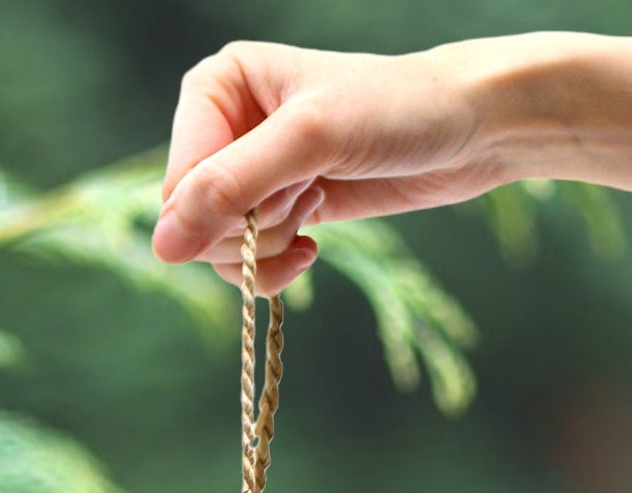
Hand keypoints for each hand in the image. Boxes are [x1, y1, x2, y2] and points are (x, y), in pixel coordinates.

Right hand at [152, 35, 631, 294]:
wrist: (468, 131)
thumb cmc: (396, 112)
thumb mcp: (311, 140)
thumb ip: (233, 187)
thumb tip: (162, 245)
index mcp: (218, 87)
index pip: (179, 180)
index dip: (217, 212)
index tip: (278, 201)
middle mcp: (227, 127)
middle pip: (195, 219)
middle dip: (249, 229)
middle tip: (302, 203)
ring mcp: (255, 172)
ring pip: (222, 246)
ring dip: (268, 248)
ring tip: (314, 215)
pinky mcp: (284, 206)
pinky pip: (251, 260)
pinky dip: (279, 266)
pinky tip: (315, 246)